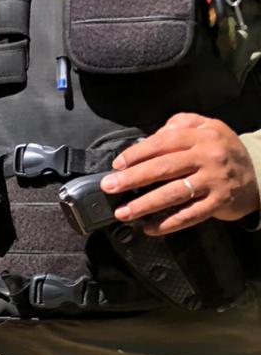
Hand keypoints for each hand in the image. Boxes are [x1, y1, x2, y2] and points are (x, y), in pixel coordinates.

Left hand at [99, 114, 260, 234]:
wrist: (259, 171)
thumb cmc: (223, 150)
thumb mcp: (206, 127)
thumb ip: (178, 126)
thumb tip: (148, 139)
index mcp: (200, 135)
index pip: (162, 143)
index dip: (137, 154)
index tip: (117, 165)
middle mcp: (207, 156)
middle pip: (164, 167)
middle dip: (132, 179)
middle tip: (110, 187)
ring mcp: (214, 180)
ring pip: (174, 193)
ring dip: (145, 205)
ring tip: (123, 213)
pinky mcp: (219, 202)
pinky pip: (190, 215)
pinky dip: (168, 223)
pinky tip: (150, 228)